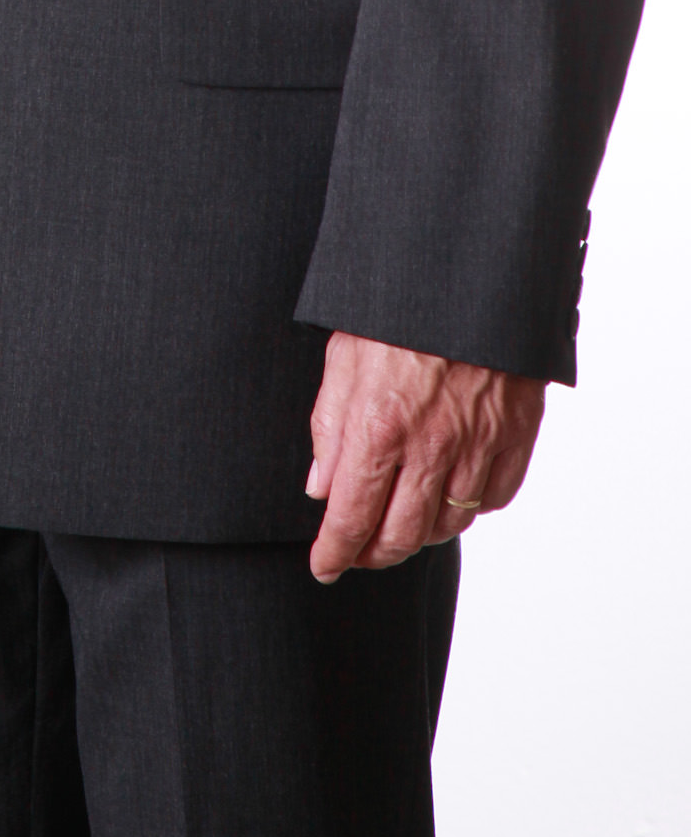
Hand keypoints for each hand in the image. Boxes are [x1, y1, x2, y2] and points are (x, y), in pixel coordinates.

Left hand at [306, 330, 545, 582]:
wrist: (470, 269)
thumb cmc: (398, 307)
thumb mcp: (343, 356)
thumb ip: (330, 426)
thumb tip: (321, 486)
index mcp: (381, 426)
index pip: (351, 516)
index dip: (334, 551)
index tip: (323, 567)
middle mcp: (432, 446)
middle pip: (400, 535)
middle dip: (373, 554)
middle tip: (357, 553)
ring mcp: (479, 445)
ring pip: (448, 524)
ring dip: (419, 534)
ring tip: (398, 524)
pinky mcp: (515, 435)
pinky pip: (493, 497)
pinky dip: (469, 508)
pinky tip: (450, 497)